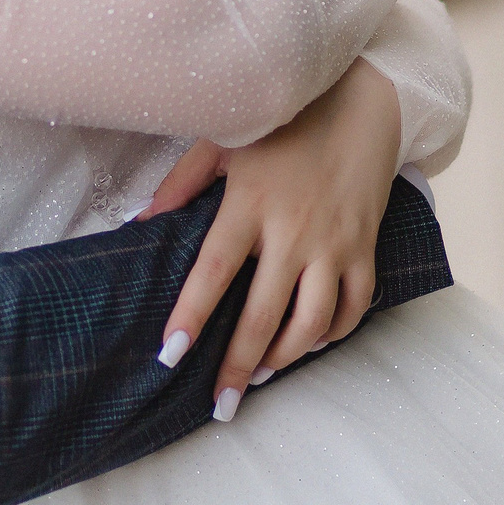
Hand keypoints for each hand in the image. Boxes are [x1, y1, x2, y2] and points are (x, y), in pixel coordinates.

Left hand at [150, 61, 402, 417]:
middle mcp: (294, 231)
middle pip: (263, 314)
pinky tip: (311, 342)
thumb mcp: (225, 139)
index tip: (170, 355)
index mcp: (250, 204)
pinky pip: (353, 306)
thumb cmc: (285, 121)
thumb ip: (181, 183)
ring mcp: (334, 243)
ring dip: (285, 357)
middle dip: (238, 365)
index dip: (192, 316)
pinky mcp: (366, 247)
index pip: (214, 272)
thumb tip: (137, 222)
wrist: (363, 101)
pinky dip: (333, 333)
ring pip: (312, 322)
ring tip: (259, 375)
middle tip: (220, 403)